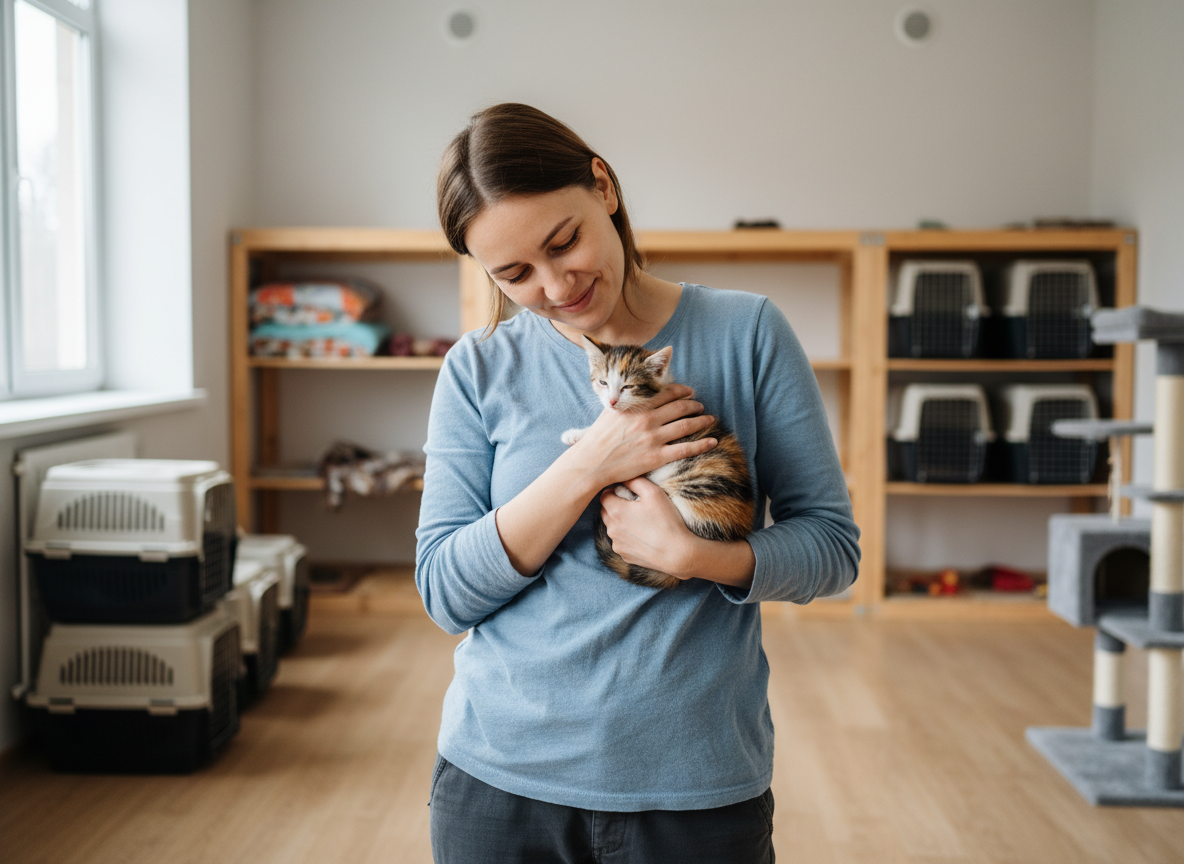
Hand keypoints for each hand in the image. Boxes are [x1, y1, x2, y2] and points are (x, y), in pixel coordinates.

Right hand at [563, 385, 716, 489]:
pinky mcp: (657, 457)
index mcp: (637, 407)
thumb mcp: (610, 412)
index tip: (689, 392)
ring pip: (686, 425)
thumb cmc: (597, 439)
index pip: (666, 393)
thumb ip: (626, 403)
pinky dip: (702, 444)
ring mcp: (654, 438)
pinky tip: (713, 441)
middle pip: (680, 408)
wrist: (592, 463)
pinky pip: (686, 449)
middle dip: (694, 405)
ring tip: (710, 419)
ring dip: (701, 420)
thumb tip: (632, 395)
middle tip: (700, 406)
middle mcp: (648, 420)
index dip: (682, 391)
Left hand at [599, 477, 695, 579]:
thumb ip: (635, 481)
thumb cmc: (666, 521)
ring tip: (640, 520)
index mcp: (616, 511)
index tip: (625, 490)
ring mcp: (617, 544)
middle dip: (615, 505)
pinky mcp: (625, 556)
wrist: (676, 554)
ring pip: (613, 528)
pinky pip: (621, 542)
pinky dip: (627, 537)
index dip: (613, 490)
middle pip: (606, 512)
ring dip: (621, 522)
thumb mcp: (654, 493)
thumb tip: (624, 477)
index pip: (604, 495)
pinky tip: (643, 535)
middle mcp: (612, 529)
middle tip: (633, 504)